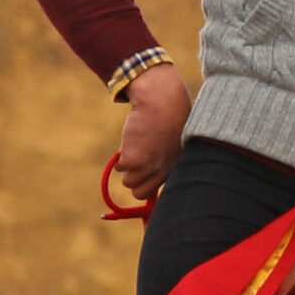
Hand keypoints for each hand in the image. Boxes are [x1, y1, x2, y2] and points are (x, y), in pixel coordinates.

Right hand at [114, 66, 189, 198]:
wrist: (161, 100)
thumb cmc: (171, 114)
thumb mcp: (176, 141)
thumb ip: (168, 157)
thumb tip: (153, 170)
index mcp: (176, 168)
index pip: (159, 191)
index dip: (148, 183)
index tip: (145, 174)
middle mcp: (162, 171)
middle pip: (140, 193)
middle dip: (135, 179)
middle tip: (136, 161)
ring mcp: (147, 167)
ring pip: (127, 181)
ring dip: (127, 167)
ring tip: (133, 148)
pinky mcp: (132, 159)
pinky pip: (118, 167)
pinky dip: (120, 157)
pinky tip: (129, 142)